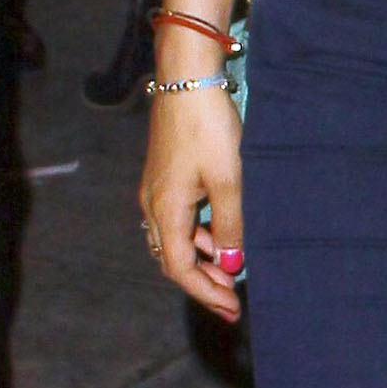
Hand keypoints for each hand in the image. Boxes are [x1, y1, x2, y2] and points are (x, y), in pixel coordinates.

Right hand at [141, 87, 247, 323]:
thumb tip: (231, 264)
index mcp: (165, 210)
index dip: (206, 292)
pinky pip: (176, 219)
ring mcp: (155, 190)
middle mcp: (153, 205)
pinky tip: (219, 233)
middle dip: (202, 282)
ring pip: (174, 240)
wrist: (186, 79)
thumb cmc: (208, 127)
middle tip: (232, 298)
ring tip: (231, 268)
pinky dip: (197, 235)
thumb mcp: (229, 179)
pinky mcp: (164, 176)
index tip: (233, 308)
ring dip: (201, 259)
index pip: (180, 269)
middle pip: (173, 259)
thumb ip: (230, 225)